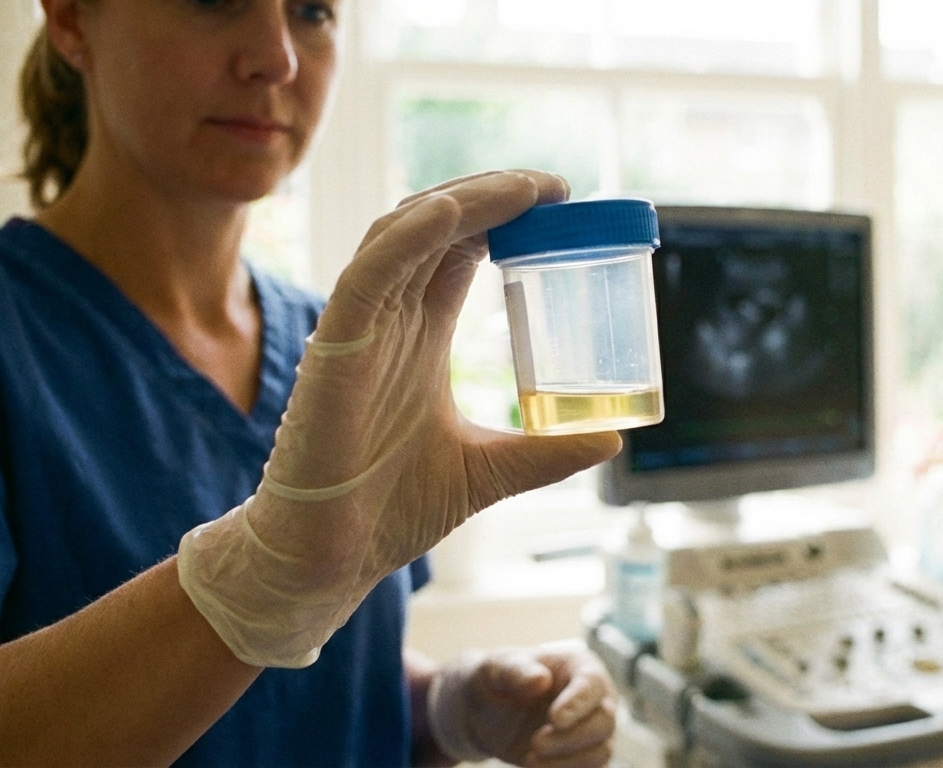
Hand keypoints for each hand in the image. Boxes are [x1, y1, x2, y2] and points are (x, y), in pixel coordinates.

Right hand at [178, 172, 622, 667]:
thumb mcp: (490, 471)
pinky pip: (366, 275)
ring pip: (404, 234)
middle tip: (556, 187)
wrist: (328, 560)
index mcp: (418, 337)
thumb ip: (545, 452)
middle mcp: (389, 322)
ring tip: (522, 187)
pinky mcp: (334, 351)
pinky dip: (406, 236)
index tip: (564, 202)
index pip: (461, 250)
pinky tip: (450, 212)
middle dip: (493, 195)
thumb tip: (613, 440)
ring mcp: (359, 331)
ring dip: (463, 200)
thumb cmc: (389, 510)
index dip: (505, 216)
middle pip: (437, 228)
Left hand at [429, 642, 617, 767]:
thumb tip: (541, 680)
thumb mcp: (497, 667)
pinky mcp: (581, 757)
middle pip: (604, 722)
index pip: (592, 684)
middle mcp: (594, 699)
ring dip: (567, 762)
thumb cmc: (496, 679)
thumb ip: (516, 670)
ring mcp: (591, 730)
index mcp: (580, 667)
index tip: (555, 718)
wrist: (486, 710)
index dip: (578, 703)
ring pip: (600, 753)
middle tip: (535, 742)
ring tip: (530, 759)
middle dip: (571, 737)